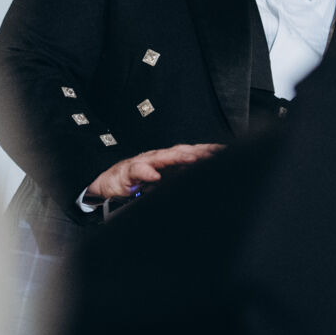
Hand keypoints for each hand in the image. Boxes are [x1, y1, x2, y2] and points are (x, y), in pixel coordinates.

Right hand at [86, 143, 224, 199]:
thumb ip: (181, 179)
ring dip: (176, 158)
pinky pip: (137, 171)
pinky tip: (154, 176)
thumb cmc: (139, 183)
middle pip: (180, 152)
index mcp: (169, 161)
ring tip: (190, 159)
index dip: (208, 152)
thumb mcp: (164, 182)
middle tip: (214, 154)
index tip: (226, 152)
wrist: (110, 183)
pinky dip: (146, 172)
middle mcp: (158, 158)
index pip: (192, 153)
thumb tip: (205, 180)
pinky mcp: (128, 173)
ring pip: (161, 158)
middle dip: (198, 152)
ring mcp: (143, 163)